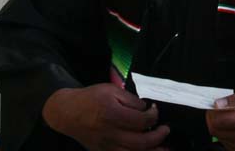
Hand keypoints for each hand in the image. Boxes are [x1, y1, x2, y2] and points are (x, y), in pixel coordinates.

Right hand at [42, 84, 169, 150]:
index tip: (155, 110)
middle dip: (159, 136)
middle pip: (142, 142)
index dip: (154, 116)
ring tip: (166, 148)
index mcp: (113, 114)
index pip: (142, 120)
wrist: (68, 113)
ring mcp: (107, 146)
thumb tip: (147, 109)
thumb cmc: (91, 98)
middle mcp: (111, 133)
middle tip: (166, 129)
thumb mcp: (111, 90)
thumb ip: (130, 99)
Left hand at [205, 85, 234, 150]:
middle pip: (218, 133)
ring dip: (222, 130)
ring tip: (231, 119)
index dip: (211, 113)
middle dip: (214, 120)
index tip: (213, 106)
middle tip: (220, 111)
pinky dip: (230, 138)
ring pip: (223, 141)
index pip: (218, 121)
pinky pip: (233, 148)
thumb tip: (219, 103)